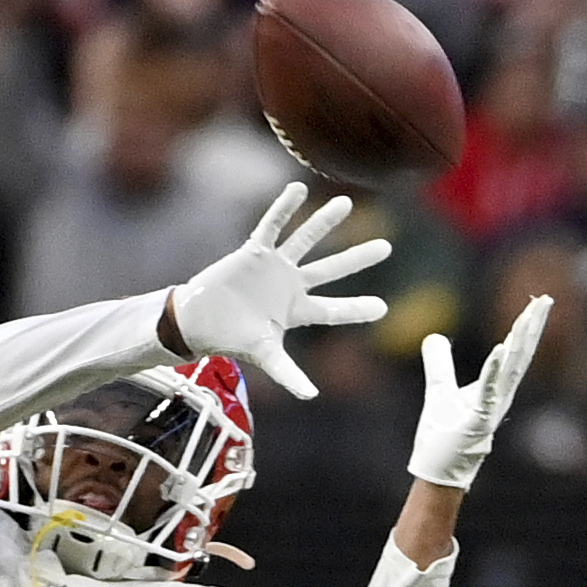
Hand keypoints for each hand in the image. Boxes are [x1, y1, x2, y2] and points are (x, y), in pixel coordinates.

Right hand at [171, 185, 391, 400]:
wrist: (199, 321)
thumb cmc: (232, 339)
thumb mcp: (266, 355)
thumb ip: (288, 373)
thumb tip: (311, 396)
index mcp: (298, 310)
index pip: (335, 310)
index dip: (357, 309)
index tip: (383, 308)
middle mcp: (292, 285)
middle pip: (332, 269)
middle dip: (358, 259)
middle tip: (387, 247)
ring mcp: (275, 266)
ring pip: (305, 239)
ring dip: (325, 222)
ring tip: (345, 202)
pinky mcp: (254, 251)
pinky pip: (272, 225)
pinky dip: (284, 208)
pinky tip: (298, 189)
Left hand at [410, 293, 551, 488]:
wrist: (439, 472)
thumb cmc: (444, 436)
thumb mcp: (439, 390)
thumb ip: (438, 363)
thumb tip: (433, 336)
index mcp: (495, 388)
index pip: (515, 351)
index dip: (526, 327)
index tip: (539, 303)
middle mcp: (500, 396)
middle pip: (521, 355)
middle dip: (533, 327)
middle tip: (546, 300)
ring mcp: (492, 408)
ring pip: (511, 369)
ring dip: (521, 342)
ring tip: (529, 316)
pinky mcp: (478, 421)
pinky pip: (488, 391)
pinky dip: (494, 369)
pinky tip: (502, 348)